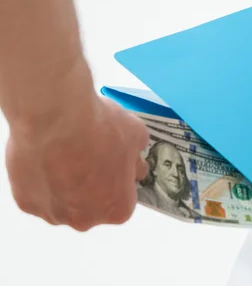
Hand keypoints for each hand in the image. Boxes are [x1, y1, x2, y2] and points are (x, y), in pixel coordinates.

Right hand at [5, 95, 149, 231]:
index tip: (114, 163)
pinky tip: (46, 154)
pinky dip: (41, 176)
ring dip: (65, 181)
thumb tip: (134, 161)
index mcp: (118, 209)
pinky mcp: (26, 202)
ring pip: (63, 199)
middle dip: (92, 183)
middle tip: (90, 154)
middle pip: (92, 203)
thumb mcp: (136, 135)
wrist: (56, 119)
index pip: (123, 199)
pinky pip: (37, 191)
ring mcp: (53, 213)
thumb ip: (136, 157)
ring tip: (66, 151)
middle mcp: (86, 220)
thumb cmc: (99, 130)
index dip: (119, 178)